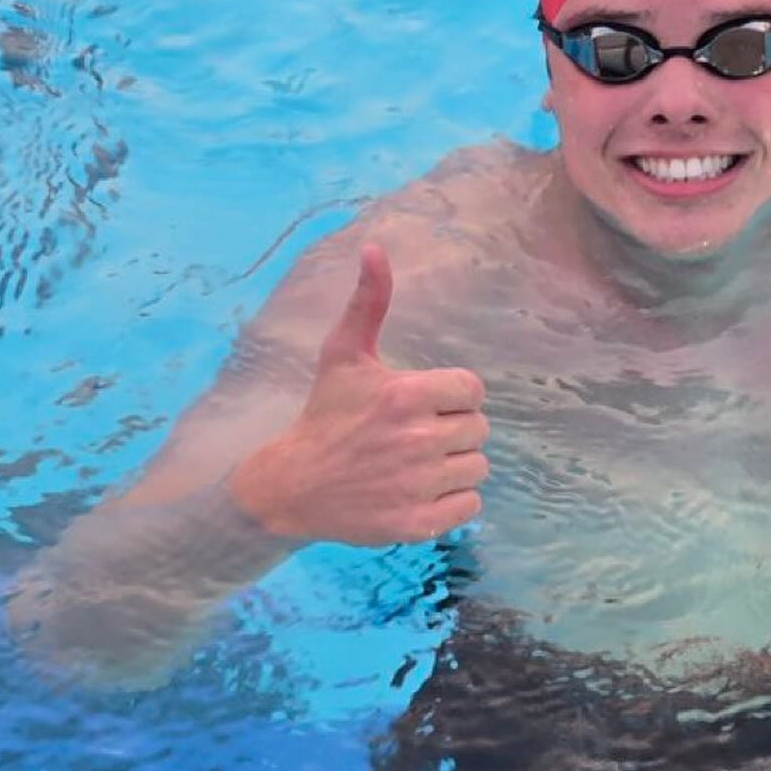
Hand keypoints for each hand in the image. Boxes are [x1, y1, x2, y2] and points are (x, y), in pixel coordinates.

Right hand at [228, 243, 488, 545]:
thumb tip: (375, 247)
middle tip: (417, 436)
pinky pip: (470, 506)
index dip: (452, 396)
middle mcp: (417, 439)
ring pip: (478, 468)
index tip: (423, 403)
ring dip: (455, 466)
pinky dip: (454, 501)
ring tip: (419, 464)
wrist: (291, 486)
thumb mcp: (342, 354)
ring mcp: (418, 484)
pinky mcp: (418, 522)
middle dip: (453, 430)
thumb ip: (367, 302)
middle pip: (479, 430)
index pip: (472, 390)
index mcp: (405, 394)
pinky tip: (422, 491)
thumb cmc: (325, 415)